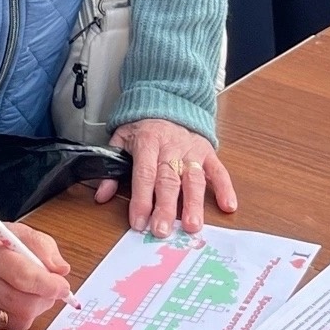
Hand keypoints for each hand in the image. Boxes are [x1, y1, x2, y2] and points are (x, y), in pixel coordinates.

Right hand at [0, 213, 70, 329]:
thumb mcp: (9, 230)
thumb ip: (40, 245)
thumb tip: (61, 270)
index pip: (26, 276)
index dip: (50, 285)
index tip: (62, 286)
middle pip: (24, 304)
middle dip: (44, 300)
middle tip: (48, 291)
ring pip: (16, 320)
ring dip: (31, 311)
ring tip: (27, 296)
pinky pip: (1, 329)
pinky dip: (12, 319)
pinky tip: (8, 304)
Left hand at [98, 119, 237, 236]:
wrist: (168, 99)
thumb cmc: (144, 124)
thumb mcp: (121, 138)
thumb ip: (112, 165)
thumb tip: (101, 194)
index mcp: (148, 141)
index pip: (144, 174)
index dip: (141, 200)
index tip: (139, 222)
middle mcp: (172, 147)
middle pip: (169, 180)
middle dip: (166, 207)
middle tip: (163, 230)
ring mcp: (192, 150)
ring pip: (194, 178)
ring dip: (194, 203)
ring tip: (193, 225)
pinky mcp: (208, 152)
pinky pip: (219, 170)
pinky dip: (225, 188)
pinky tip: (228, 205)